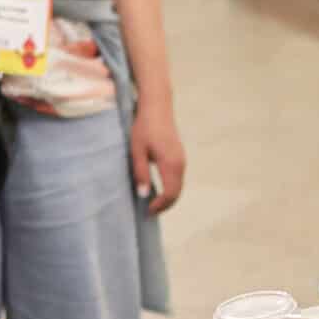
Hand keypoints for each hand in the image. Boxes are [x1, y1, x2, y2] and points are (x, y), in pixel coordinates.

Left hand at [129, 98, 184, 213]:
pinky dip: (171, 188)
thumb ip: (141, 173)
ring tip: (152, 203)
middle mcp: (180, 163)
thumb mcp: (137, 150)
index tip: (147, 211)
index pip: (169, 193)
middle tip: (149, 211)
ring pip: (179, 186)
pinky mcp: (180, 156)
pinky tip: (158, 189)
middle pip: (177, 193)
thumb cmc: (144, 127)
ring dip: (168, 198)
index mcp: (170, 163)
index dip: (159, 205)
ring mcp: (182, 159)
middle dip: (165, 205)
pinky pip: (178, 178)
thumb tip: (144, 194)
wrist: (157, 107)